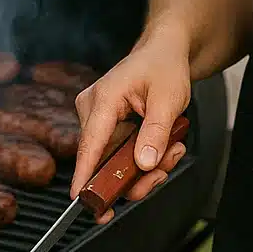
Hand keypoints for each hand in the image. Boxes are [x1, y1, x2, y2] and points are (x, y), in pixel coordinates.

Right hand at [70, 25, 191, 222]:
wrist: (164, 51)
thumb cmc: (164, 66)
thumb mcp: (169, 99)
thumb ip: (157, 132)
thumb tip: (144, 163)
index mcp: (103, 98)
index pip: (90, 143)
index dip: (85, 174)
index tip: (80, 199)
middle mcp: (92, 110)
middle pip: (104, 160)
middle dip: (136, 173)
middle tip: (164, 171)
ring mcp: (98, 119)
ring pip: (114, 161)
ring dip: (145, 166)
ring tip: (172, 151)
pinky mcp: (106, 128)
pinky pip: (120, 154)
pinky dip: (143, 157)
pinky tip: (164, 149)